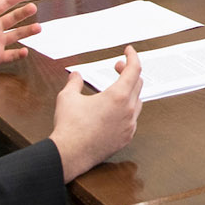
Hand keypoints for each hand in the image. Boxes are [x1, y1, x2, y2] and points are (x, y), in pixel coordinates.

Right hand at [50, 46, 143, 181]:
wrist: (70, 154)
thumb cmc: (69, 126)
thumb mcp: (67, 98)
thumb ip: (74, 82)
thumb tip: (75, 75)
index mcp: (118, 96)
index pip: (134, 69)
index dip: (133, 56)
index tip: (128, 50)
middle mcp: (128, 110)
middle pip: (137, 84)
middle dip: (128, 72)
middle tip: (116, 67)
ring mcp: (129, 125)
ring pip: (137, 102)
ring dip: (129, 91)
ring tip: (115, 87)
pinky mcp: (126, 138)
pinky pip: (132, 119)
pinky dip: (126, 109)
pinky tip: (114, 110)